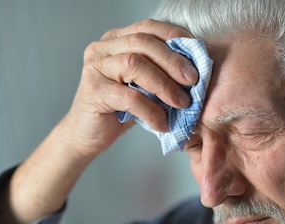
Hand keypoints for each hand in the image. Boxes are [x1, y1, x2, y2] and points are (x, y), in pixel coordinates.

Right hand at [57, 19, 199, 159]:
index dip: (174, 37)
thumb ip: (159, 72)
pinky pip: (128, 97)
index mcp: (115, 40)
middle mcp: (102, 48)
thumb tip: (195, 72)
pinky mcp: (93, 92)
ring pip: (134, 64)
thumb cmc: (117, 110)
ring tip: (181, 103)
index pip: (147, 28)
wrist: (87, 136)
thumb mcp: (142, 86)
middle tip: (193, 80)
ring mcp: (94, 68)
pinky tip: (162, 123)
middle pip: (142, 43)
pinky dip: (150, 111)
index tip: (197, 54)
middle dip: (172, 61)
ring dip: (164, 84)